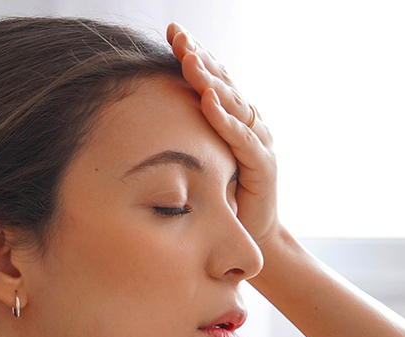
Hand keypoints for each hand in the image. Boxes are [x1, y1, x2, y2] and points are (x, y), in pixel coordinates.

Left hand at [166, 23, 280, 251]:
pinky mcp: (263, 167)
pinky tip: (208, 102)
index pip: (213, 78)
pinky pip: (242, 138)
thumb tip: (141, 114)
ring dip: (210, 80)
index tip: (172, 32)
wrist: (252, 236)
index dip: (195, 54)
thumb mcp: (200, 159)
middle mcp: (250, 124)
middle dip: (199, 57)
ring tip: (189, 60)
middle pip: (223, 82)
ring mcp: (260, 143)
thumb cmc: (223, 197)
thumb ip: (184, 136)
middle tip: (178, 35)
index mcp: (233, 119)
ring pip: (233, 104)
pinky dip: (225, 119)